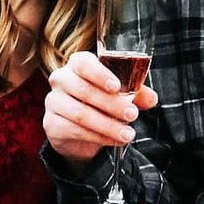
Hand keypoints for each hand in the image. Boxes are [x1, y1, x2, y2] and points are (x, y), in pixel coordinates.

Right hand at [44, 51, 157, 167]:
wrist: (82, 132)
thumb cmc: (101, 104)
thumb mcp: (122, 95)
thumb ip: (137, 93)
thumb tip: (151, 99)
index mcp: (77, 65)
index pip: (82, 63)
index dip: (99, 74)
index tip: (116, 86)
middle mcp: (61, 80)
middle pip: (83, 89)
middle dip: (111, 104)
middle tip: (132, 114)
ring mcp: (53, 102)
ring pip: (80, 113)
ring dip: (107, 125)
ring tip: (127, 134)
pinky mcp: (51, 124)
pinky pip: (74, 130)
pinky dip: (97, 137)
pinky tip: (113, 140)